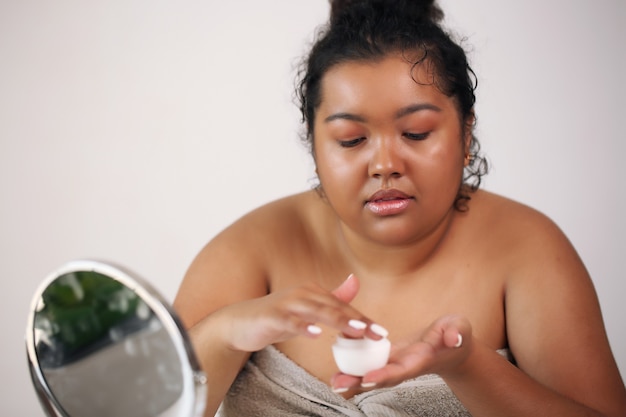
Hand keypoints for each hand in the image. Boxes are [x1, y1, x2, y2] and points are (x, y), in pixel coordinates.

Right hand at [219, 274, 380, 351]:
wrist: (239, 323)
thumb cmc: (276, 316)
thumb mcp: (306, 308)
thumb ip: (331, 298)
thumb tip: (355, 280)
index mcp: (313, 293)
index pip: (343, 307)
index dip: (363, 320)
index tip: (381, 333)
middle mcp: (302, 294)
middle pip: (334, 307)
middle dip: (357, 320)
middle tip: (376, 333)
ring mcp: (286, 304)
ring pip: (316, 312)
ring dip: (337, 320)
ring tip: (356, 330)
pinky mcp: (272, 316)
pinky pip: (289, 321)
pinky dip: (303, 326)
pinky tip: (315, 334)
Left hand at [332, 315, 471, 390]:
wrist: (453, 347)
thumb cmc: (457, 334)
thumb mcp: (460, 328)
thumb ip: (457, 332)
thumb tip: (453, 338)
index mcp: (422, 359)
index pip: (402, 369)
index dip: (385, 374)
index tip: (368, 378)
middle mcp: (407, 366)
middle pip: (382, 377)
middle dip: (360, 382)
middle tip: (338, 384)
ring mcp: (397, 364)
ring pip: (373, 373)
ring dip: (353, 379)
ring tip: (333, 382)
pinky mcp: (391, 358)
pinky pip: (371, 364)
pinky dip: (355, 368)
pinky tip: (337, 371)